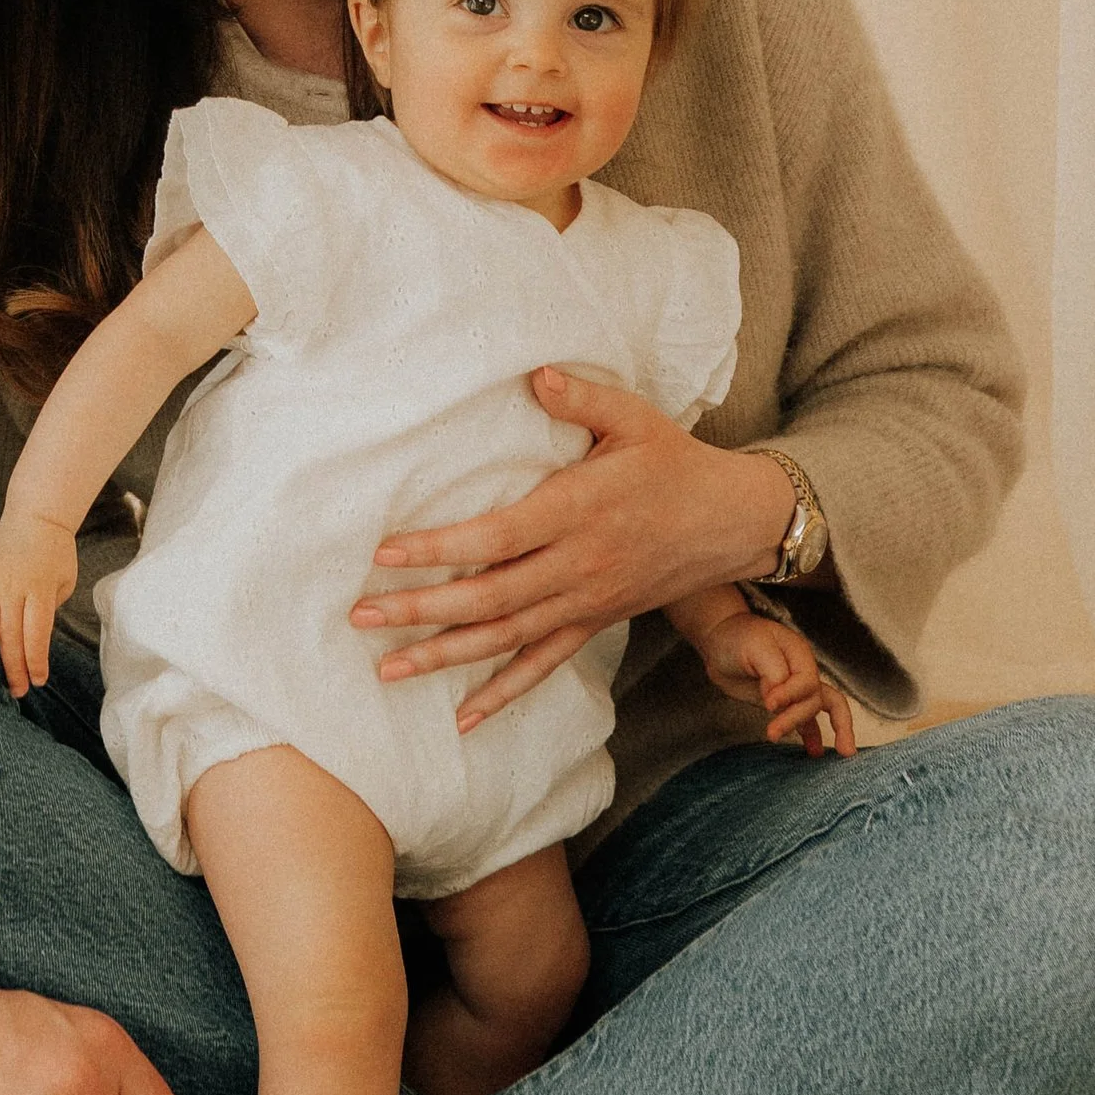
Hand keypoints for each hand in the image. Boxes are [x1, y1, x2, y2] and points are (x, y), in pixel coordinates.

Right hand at [0, 511, 79, 695]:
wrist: (35, 516)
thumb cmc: (56, 553)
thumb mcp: (64, 581)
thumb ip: (48, 611)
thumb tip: (32, 645)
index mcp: (38, 588)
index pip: (35, 632)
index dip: (35, 660)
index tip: (37, 681)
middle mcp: (12, 586)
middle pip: (8, 635)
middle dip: (11, 668)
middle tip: (14, 692)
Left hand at [348, 369, 795, 732]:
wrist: (732, 522)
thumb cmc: (674, 462)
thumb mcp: (635, 418)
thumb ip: (582, 399)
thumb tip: (534, 376)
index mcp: (580, 512)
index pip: (498, 538)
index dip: (442, 549)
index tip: (386, 554)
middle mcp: (579, 567)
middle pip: (491, 599)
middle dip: (422, 611)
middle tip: (362, 616)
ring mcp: (586, 604)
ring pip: (507, 640)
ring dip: (445, 657)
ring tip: (388, 669)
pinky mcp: (594, 624)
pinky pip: (544, 666)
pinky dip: (503, 695)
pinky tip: (463, 718)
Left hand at [691, 598, 855, 757]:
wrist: (720, 641)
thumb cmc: (736, 637)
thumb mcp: (754, 646)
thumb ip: (772, 672)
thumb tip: (778, 700)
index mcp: (799, 653)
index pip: (807, 681)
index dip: (791, 695)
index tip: (768, 704)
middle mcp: (803, 671)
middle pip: (814, 699)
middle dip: (795, 719)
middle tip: (773, 734)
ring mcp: (795, 688)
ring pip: (819, 709)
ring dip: (821, 731)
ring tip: (817, 754)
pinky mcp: (785, 702)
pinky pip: (807, 719)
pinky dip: (812, 736)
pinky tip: (814, 752)